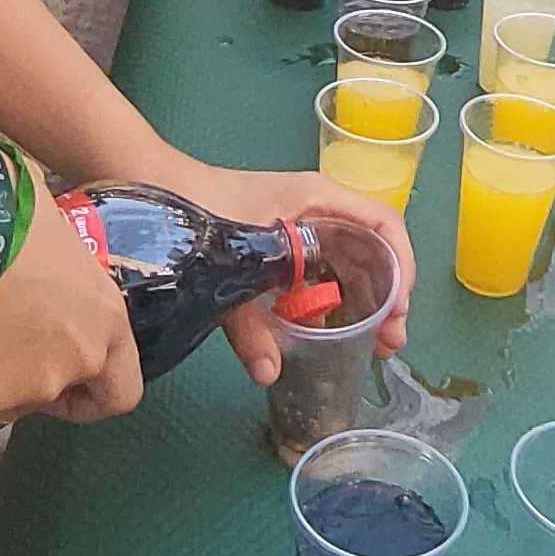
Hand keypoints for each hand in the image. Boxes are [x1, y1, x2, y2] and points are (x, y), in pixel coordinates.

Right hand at [0, 171, 141, 424]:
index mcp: (105, 322)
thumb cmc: (10, 214)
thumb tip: (32, 252)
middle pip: (50, 394)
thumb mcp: (52, 239)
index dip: (92, 394)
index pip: (120, 391)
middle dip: (19, 376)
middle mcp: (74, 362)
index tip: (70, 386)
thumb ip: (56, 275)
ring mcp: (25, 386)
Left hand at [128, 156, 419, 384]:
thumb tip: (270, 374)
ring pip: (350, 263)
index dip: (401, 269)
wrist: (154, 181)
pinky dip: (333, 299)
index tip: (398, 311)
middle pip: (373, 250)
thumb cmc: (200, 208)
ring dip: (365, 302)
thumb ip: (250, 325)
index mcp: (319, 200)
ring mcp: (302, 224)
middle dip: (387, 296)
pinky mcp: (283, 240)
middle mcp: (319, 209)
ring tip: (371, 344)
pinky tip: (328, 331)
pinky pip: (322, 270)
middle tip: (388, 345)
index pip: (384, 226)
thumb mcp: (230, 267)